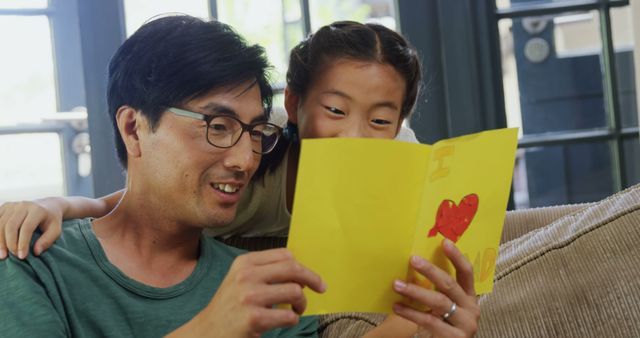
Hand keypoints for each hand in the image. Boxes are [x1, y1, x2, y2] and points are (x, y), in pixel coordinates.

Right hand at [0, 199, 63, 259]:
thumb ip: (47, 240)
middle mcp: (23, 205)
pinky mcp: (5, 207)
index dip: (23, 243)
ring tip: (3, 255)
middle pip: (10, 225)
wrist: (48, 205)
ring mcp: (12, 205)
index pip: (26, 228)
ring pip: (0, 224)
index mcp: (37, 210)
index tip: (22, 256)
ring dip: (0, 241)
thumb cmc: (51, 221)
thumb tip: (36, 252)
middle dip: (10, 243)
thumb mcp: (56, 230)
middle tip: (13, 256)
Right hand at [170, 248, 325, 337]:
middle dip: (312, 279)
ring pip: (294, 291)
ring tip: (295, 310)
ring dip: (301, 303)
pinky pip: (289, 316)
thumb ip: (265, 270)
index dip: (302, 266)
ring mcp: (250, 297)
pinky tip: (283, 322)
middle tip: (320, 288)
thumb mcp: (240, 279)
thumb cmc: (229, 307)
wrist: (207, 332)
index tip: (310, 277)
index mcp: (244, 263)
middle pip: (293, 268)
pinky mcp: (254, 318)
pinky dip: (292, 320)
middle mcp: (246, 276)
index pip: (284, 255)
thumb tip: (298, 269)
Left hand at [392, 239, 479, 337]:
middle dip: (430, 271)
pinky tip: (397, 306)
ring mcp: (465, 325)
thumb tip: (413, 267)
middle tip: (413, 259)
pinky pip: (429, 321)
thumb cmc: (442, 327)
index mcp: (469, 297)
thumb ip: (436, 290)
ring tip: (397, 284)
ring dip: (416, 291)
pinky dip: (411, 312)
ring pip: (439, 302)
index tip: (444, 242)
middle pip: (450, 285)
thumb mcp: (443, 307)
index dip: (456, 257)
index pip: (466, 273)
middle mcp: (471, 309)